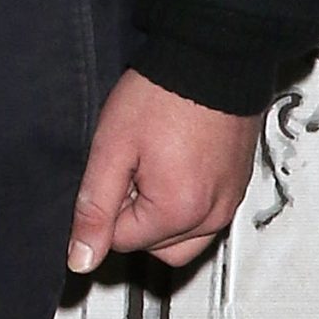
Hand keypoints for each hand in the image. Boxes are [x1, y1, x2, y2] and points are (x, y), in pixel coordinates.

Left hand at [65, 69, 258, 273]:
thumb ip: (95, 207)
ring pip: (183, 239)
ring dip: (160, 217)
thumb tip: (81, 258)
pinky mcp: (236, 189)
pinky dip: (185, 205)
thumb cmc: (161, 97)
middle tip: (128, 170)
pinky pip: (206, 218)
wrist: (210, 60)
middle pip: (156, 248)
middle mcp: (212, 218)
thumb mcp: (111, 147)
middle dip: (134, 220)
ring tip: (150, 165)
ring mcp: (229, 204)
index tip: (111, 169)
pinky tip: (172, 164)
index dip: (106, 206)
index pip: (123, 241)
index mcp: (178, 212)